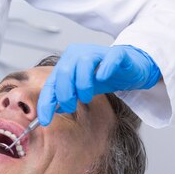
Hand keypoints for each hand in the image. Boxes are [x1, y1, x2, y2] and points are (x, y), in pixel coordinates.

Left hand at [37, 44, 160, 125]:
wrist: (130, 68)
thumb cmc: (104, 77)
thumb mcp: (82, 90)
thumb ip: (68, 97)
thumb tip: (55, 110)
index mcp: (67, 62)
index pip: (51, 83)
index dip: (46, 102)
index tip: (44, 121)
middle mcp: (78, 54)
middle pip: (64, 72)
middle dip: (64, 93)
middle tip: (71, 106)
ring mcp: (97, 52)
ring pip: (83, 64)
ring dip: (82, 84)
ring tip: (86, 97)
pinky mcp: (118, 54)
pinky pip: (110, 58)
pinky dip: (105, 68)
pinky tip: (102, 77)